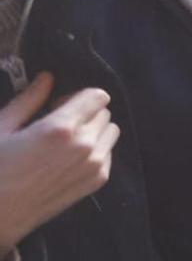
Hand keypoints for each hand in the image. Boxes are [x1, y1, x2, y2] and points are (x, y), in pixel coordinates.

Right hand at [0, 75, 118, 258]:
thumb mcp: (1, 128)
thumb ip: (28, 101)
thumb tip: (47, 78)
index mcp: (61, 129)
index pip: (97, 96)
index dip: (78, 96)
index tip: (58, 105)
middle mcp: (84, 146)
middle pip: (104, 113)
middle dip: (85, 113)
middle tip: (57, 125)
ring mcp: (94, 165)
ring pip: (110, 132)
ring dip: (93, 130)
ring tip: (64, 143)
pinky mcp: (96, 182)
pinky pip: (108, 153)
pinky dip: (95, 150)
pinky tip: (68, 159)